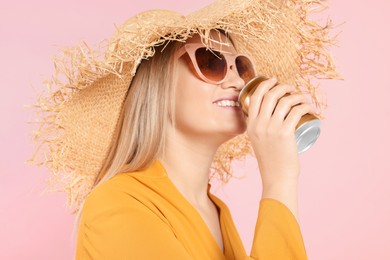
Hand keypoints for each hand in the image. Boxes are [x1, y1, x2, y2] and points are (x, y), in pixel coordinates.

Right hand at [246, 77, 316, 216]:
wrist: (276, 176)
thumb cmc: (270, 160)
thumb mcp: (258, 141)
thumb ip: (259, 129)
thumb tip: (268, 115)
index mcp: (251, 125)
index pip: (255, 97)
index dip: (265, 84)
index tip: (274, 80)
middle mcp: (259, 124)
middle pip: (271, 95)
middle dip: (283, 86)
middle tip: (291, 89)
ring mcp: (271, 128)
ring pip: (285, 101)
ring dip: (296, 95)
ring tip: (302, 98)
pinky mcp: (285, 133)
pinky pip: (296, 111)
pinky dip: (304, 105)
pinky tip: (308, 106)